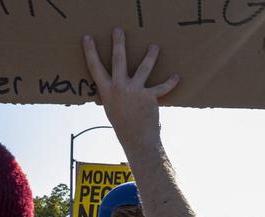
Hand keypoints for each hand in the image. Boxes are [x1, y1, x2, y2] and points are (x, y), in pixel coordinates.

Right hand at [82, 28, 178, 150]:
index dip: (90, 52)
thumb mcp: (111, 106)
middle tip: (119, 30)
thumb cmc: (123, 124)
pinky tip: (176, 76)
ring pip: (143, 68)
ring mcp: (135, 91)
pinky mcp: (149, 96)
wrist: (137, 138)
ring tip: (154, 46)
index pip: (95, 67)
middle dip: (119, 43)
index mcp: (106, 90)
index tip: (88, 37)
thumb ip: (112, 92)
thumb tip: (113, 84)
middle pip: (118, 60)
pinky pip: (162, 87)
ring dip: (150, 56)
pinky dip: (170, 82)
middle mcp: (119, 87)